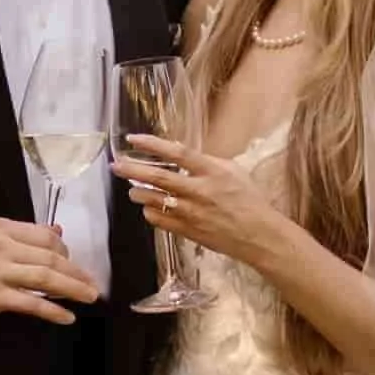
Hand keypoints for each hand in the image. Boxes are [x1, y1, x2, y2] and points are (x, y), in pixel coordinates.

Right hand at [0, 218, 100, 329]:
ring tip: (88, 296)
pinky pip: (31, 304)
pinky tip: (66, 317)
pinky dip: (52, 311)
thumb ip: (22, 234)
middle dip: (76, 271)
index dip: (65, 250)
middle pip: (50, 258)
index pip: (44, 236)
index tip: (73, 262)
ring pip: (45, 279)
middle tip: (92, 283)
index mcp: (2, 228)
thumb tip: (57, 233)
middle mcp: (2, 247)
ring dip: (72, 288)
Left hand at [115, 136, 281, 271]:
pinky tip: (149, 208)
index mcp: (212, 172)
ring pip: (155, 201)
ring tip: (133, 189)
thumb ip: (207, 162)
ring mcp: (192, 213)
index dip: (152, 145)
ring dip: (139, 193)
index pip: (177, 153)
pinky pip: (160, 221)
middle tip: (116, 165)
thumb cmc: (249, 200)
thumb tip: (182, 154)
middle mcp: (200, 191)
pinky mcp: (188, 231)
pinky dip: (150, 213)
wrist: (258, 234)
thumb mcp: (233, 171)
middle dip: (133, 170)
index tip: (133, 140)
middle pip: (159, 178)